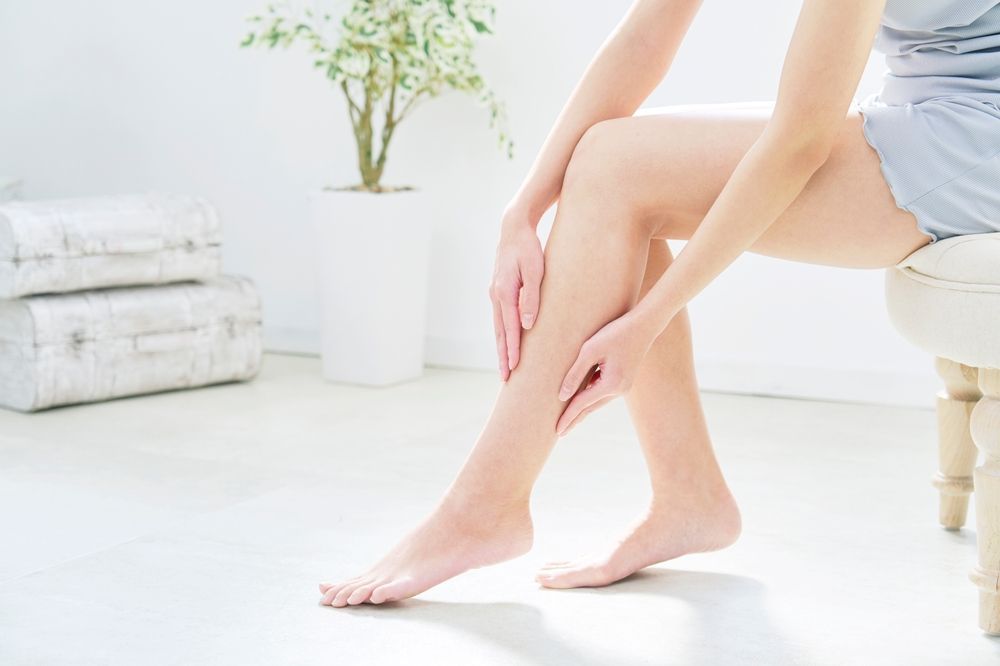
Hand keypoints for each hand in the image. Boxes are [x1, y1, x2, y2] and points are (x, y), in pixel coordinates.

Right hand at [489, 207, 544, 379]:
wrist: (513, 229)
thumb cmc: (528, 248)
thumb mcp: (536, 270)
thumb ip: (532, 298)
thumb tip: (527, 325)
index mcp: (505, 293)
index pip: (509, 329)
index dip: (512, 350)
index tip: (513, 368)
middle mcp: (496, 296)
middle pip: (500, 333)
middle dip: (502, 356)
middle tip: (505, 378)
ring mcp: (495, 294)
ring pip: (498, 327)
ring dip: (501, 347)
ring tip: (505, 366)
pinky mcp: (498, 291)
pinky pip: (500, 318)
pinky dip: (502, 334)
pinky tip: (506, 343)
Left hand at [555, 310, 662, 435]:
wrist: (644, 325)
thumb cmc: (615, 333)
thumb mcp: (590, 349)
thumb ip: (575, 373)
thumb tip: (562, 396)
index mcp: (611, 384)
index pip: (583, 404)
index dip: (568, 416)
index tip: (557, 431)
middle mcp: (619, 389)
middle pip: (591, 408)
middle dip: (575, 419)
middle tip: (559, 433)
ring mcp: (624, 385)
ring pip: (598, 402)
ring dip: (583, 410)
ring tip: (568, 420)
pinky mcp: (624, 379)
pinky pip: (603, 392)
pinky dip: (591, 399)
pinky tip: (581, 401)